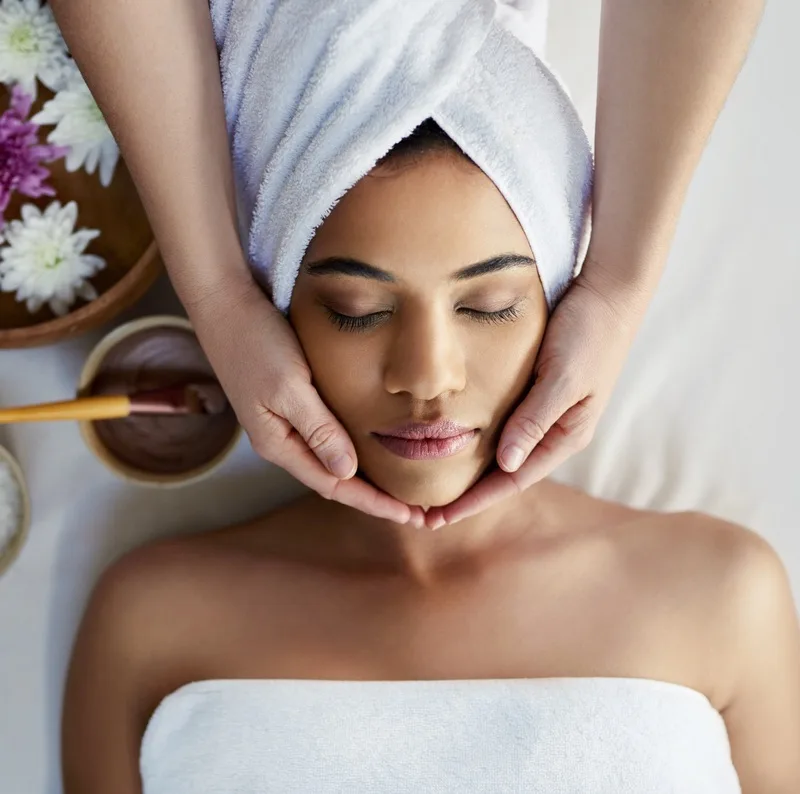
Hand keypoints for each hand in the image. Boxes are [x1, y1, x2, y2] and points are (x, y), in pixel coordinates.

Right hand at [185, 276, 424, 526]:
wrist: (224, 305)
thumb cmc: (255, 343)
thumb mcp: (290, 387)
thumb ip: (319, 430)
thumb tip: (348, 472)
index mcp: (279, 444)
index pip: (335, 486)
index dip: (374, 504)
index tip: (410, 517)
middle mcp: (282, 441)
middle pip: (335, 481)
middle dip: (374, 499)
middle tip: (417, 512)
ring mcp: (285, 424)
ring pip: (332, 462)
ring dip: (366, 478)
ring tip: (401, 490)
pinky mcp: (290, 404)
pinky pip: (328, 438)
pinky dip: (354, 450)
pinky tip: (374, 450)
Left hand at [424, 269, 647, 528]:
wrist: (609, 292)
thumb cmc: (590, 334)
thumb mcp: (562, 378)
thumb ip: (534, 420)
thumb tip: (506, 464)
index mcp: (566, 436)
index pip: (513, 481)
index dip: (475, 502)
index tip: (439, 519)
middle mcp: (555, 431)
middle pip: (506, 474)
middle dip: (468, 495)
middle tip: (425, 512)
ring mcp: (545, 412)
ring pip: (502, 452)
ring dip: (471, 471)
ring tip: (433, 487)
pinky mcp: (535, 390)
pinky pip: (502, 425)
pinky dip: (477, 439)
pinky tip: (453, 442)